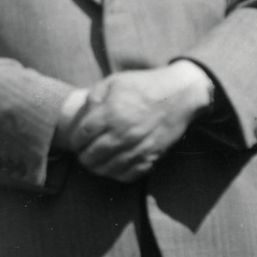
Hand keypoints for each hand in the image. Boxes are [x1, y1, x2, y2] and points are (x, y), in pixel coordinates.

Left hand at [65, 62, 212, 181]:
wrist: (179, 94)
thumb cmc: (145, 85)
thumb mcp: (115, 81)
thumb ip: (94, 96)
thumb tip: (83, 114)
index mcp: (111, 113)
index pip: (83, 135)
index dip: (76, 141)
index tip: (76, 143)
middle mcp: (123, 133)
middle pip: (93, 155)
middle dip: (84, 158)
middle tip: (83, 157)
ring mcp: (138, 147)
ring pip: (110, 168)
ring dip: (98, 169)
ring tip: (95, 165)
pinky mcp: (152, 156)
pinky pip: (131, 174)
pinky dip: (119, 175)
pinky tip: (114, 169)